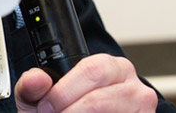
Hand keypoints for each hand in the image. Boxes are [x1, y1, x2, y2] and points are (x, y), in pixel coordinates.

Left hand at [14, 55, 156, 111]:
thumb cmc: (70, 110)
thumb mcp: (46, 97)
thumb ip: (32, 86)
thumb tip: (35, 79)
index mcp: (112, 67)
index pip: (91, 71)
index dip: (63, 92)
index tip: (45, 107)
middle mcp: (133, 87)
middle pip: (98, 100)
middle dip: (70, 111)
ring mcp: (143, 110)